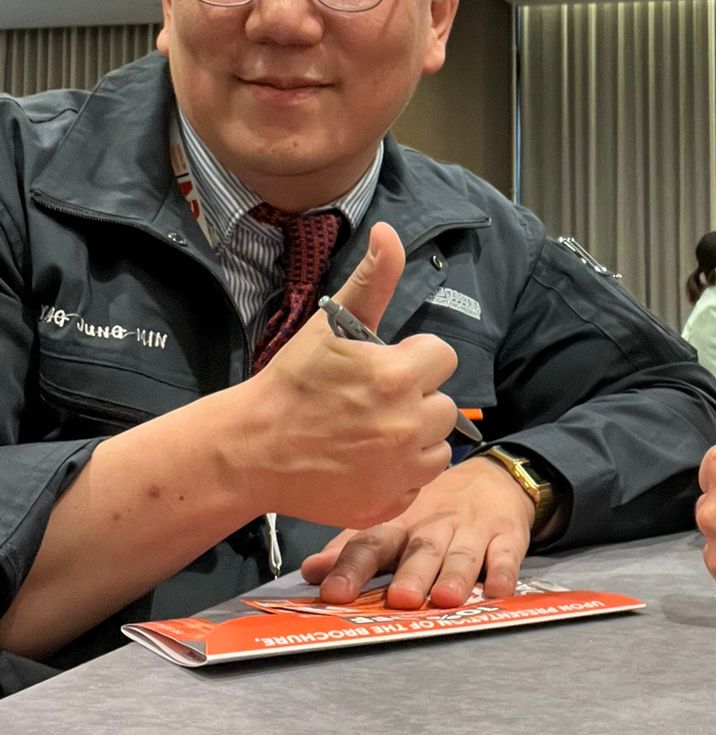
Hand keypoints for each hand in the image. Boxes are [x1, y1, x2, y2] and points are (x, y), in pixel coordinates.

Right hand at [225, 221, 458, 528]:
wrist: (251, 450)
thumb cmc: (291, 383)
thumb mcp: (330, 326)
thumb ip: (372, 280)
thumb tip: (389, 232)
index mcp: (398, 377)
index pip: (443, 357)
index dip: (414, 359)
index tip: (384, 366)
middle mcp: (408, 425)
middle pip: (444, 404)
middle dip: (416, 398)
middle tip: (372, 401)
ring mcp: (400, 470)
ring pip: (437, 446)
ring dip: (415, 437)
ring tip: (372, 431)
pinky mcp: (389, 503)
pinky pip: (417, 482)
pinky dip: (400, 474)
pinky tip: (366, 462)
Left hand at [300, 458, 534, 609]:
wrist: (493, 478)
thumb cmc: (434, 510)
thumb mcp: (393, 521)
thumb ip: (353, 548)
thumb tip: (310, 571)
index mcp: (400, 524)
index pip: (372, 543)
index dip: (352, 567)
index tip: (334, 591)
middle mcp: (434, 525)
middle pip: (421, 550)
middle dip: (411, 574)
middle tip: (400, 599)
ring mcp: (472, 530)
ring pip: (462, 553)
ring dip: (455, 575)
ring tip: (446, 598)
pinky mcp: (507, 535)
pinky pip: (507, 554)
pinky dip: (503, 572)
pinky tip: (499, 591)